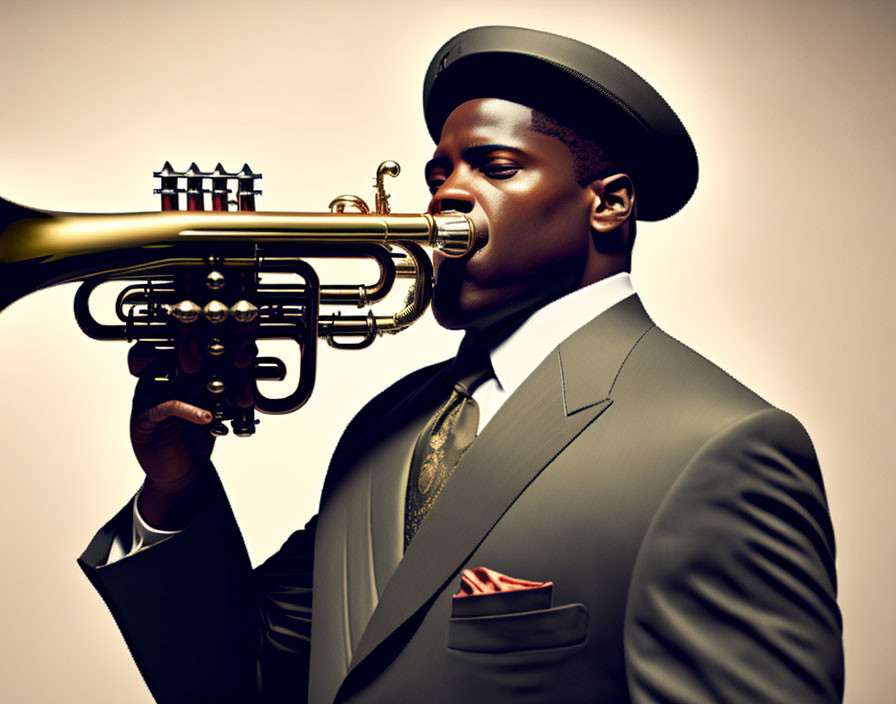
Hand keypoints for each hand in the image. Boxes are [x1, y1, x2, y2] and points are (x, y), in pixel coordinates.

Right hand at [127, 322, 256, 528]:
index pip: (181, 339)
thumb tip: (249, 352)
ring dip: (186, 371)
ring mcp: (148, 396)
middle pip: (169, 349)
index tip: (228, 322)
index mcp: (174, 367)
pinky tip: (206, 416)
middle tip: (213, 337)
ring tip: (203, 373)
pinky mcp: (144, 420)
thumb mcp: (218, 402)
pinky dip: (188, 409)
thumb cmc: (201, 433)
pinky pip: (165, 407)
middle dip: (190, 339)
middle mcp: (158, 376)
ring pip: (162, 372)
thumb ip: (228, 379)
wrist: (185, 470)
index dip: (199, 329)